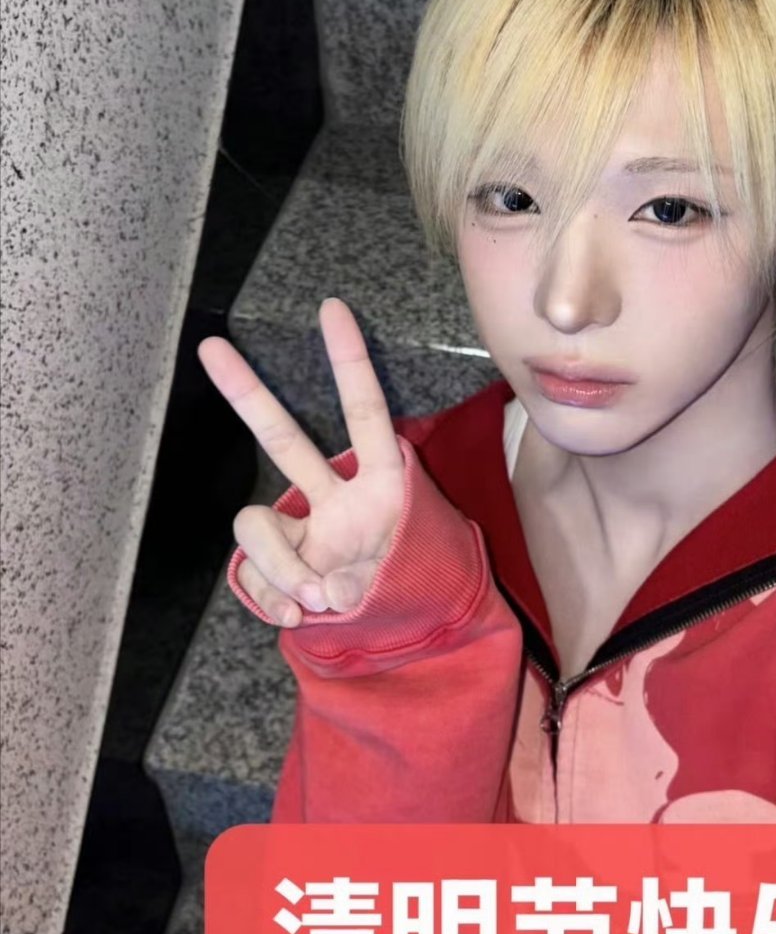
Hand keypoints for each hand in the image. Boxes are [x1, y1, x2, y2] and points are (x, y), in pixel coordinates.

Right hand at [197, 298, 404, 625]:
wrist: (393, 625)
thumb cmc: (407, 582)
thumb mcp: (405, 574)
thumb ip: (358, 578)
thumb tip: (316, 593)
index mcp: (380, 483)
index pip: (364, 413)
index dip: (350, 363)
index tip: (332, 308)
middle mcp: (334, 497)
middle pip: (285, 440)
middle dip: (247, 394)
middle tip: (211, 347)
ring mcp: (302, 529)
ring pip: (255, 524)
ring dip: (281, 567)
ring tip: (319, 599)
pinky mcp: (277, 565)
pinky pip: (255, 576)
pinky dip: (274, 599)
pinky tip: (299, 615)